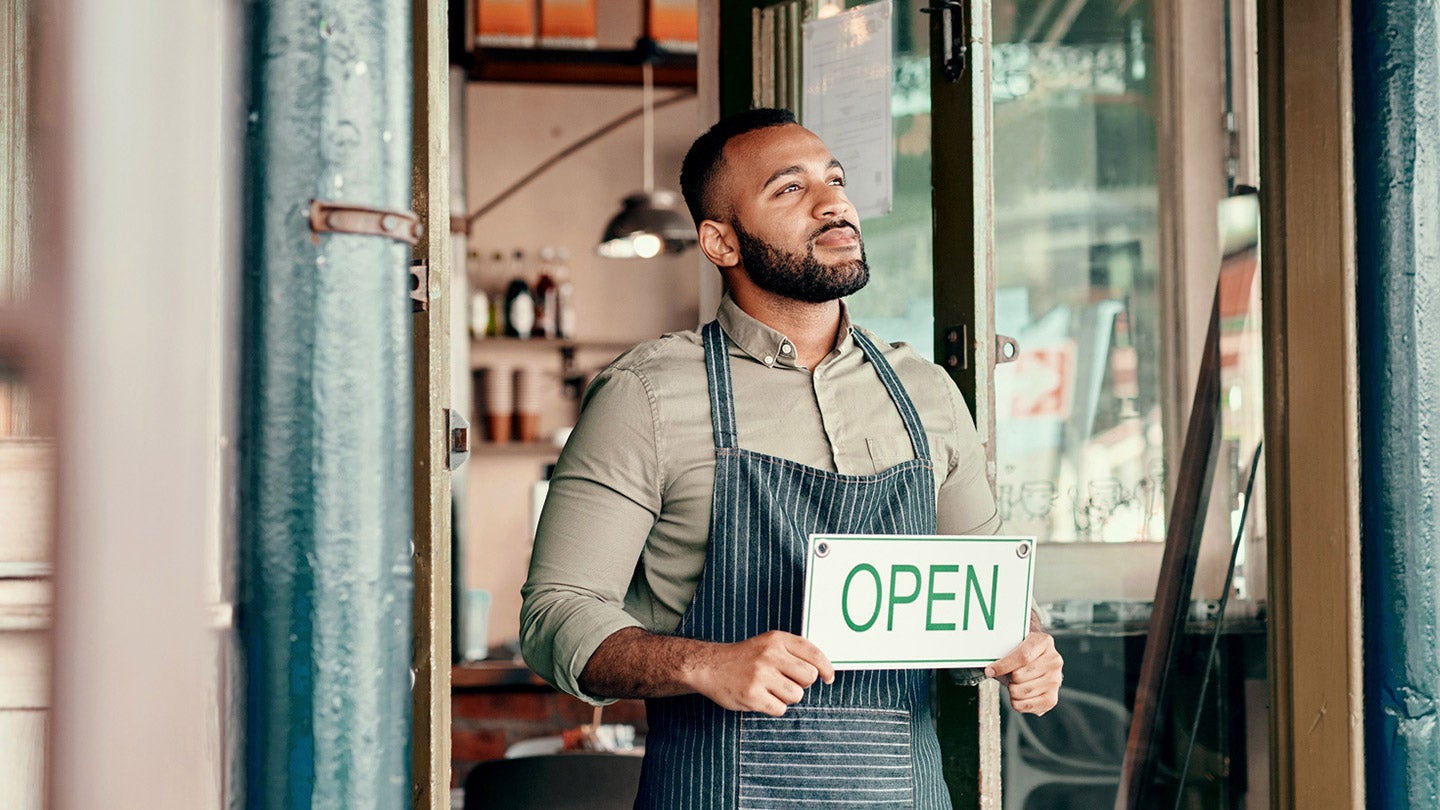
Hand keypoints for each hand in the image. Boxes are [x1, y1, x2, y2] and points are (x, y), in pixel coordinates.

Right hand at [689, 631, 835, 716]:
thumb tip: (823, 671)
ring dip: (787, 697)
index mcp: (777, 639)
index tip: (828, 678)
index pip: (813, 654)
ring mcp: (760, 675)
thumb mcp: (768, 643)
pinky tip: (761, 698)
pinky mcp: (752, 695)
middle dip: (802, 684)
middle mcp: (770, 655)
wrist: (710, 666)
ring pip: (796, 696)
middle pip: (808, 677)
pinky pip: (780, 709)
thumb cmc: (745, 657)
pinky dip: (774, 707)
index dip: (826, 668)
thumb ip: (794, 652)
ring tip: (771, 690)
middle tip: (787, 682)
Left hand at [986, 629, 1062, 714]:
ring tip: (1014, 684)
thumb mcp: (1015, 643)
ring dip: (1012, 690)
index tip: (990, 670)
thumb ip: (1003, 649)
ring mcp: (1055, 680)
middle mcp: (1053, 661)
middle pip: (1020, 676)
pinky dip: (1016, 703)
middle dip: (1008, 678)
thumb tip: (990, 667)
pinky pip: (1027, 705)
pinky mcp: (1051, 698)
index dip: (1003, 665)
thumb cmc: (1022, 653)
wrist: (1037, 661)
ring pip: (1022, 691)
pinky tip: (1018, 695)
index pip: (1023, 656)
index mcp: (1044, 642)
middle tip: (1008, 675)